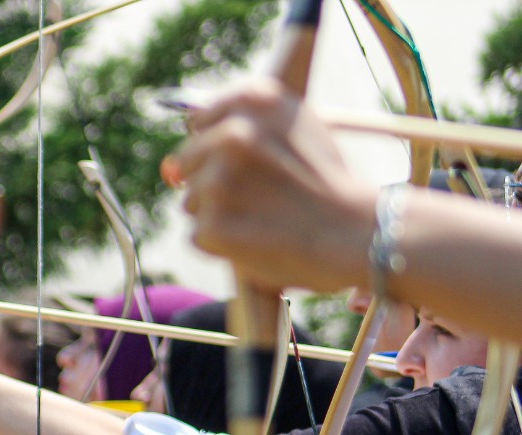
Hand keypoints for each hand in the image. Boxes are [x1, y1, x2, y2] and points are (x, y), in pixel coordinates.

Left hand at [174, 78, 376, 293]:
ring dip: (218, 214)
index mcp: (254, 99)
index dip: (220, 148)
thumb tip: (169, 168)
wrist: (358, 233)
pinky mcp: (212, 225)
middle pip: (188, 162)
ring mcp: (219, 181)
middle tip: (261, 197)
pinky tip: (257, 239)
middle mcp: (233, 133)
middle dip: (215, 182)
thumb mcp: (296, 129)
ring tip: (264, 217)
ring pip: (191, 202)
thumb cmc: (329, 183)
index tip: (247, 162)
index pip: (200, 120)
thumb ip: (237, 131)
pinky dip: (221, 243)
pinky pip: (198, 236)